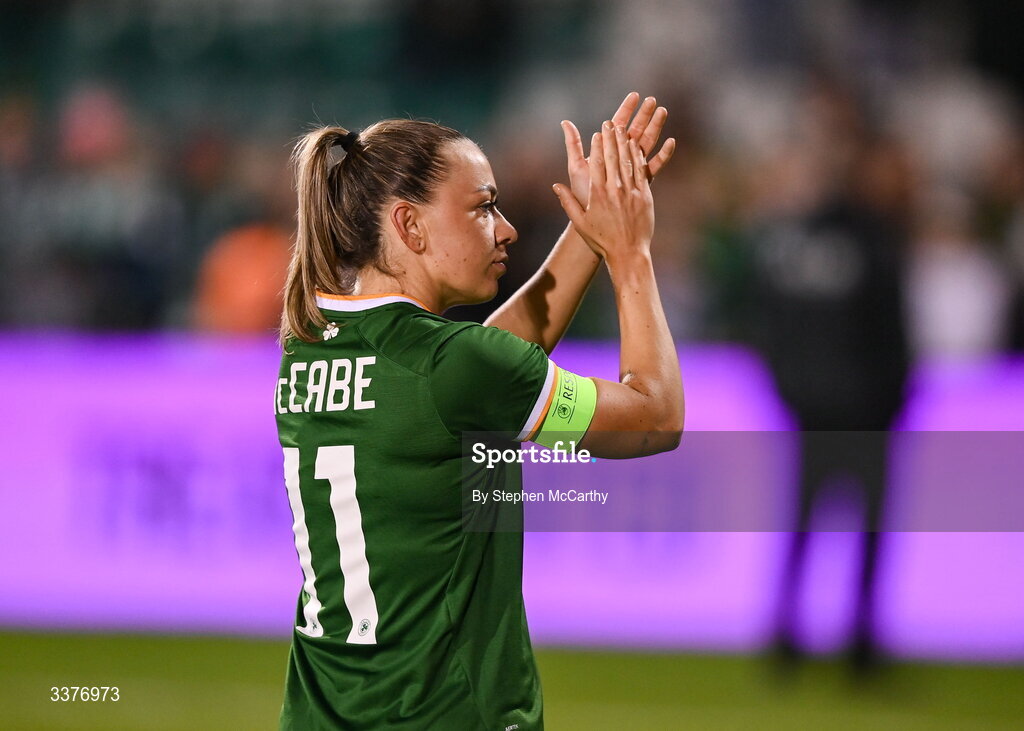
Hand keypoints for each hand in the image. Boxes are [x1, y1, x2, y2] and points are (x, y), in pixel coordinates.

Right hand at [553, 122, 654, 263]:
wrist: (628, 253)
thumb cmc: (602, 240)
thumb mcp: (580, 222)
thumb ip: (567, 202)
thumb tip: (555, 186)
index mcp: (598, 195)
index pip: (596, 164)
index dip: (597, 146)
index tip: (597, 133)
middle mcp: (615, 190)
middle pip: (612, 157)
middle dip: (611, 138)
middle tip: (610, 123)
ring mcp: (631, 192)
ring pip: (628, 161)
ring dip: (625, 143)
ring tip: (623, 129)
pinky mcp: (645, 196)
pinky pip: (641, 171)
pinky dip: (638, 157)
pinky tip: (636, 146)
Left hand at [562, 92, 675, 207]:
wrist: (593, 222)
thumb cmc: (582, 195)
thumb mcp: (576, 167)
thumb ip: (573, 145)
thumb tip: (565, 122)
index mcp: (605, 152)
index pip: (616, 126)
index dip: (626, 110)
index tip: (635, 94)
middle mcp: (619, 160)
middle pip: (633, 132)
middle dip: (643, 115)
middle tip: (652, 99)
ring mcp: (631, 171)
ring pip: (646, 145)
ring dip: (655, 129)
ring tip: (663, 112)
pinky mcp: (641, 183)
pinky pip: (654, 166)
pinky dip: (663, 155)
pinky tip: (672, 142)